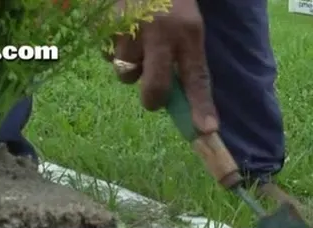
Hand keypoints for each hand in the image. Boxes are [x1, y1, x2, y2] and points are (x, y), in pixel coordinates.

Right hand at [108, 0, 217, 133]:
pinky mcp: (106, 26)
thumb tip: (184, 102)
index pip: (197, 77)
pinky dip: (116, 52)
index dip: (201, 106)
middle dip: (153, 98)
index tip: (207, 130)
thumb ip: (186, 61)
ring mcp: (130, 30)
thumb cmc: (171, 3)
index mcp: (187, 33)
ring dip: (132, 68)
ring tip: (137, 45)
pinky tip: (123, 34)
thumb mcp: (188, 26)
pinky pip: (108, 57)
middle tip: (154, 93)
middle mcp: (159, 33)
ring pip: (126, 74)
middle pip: (154, 87)